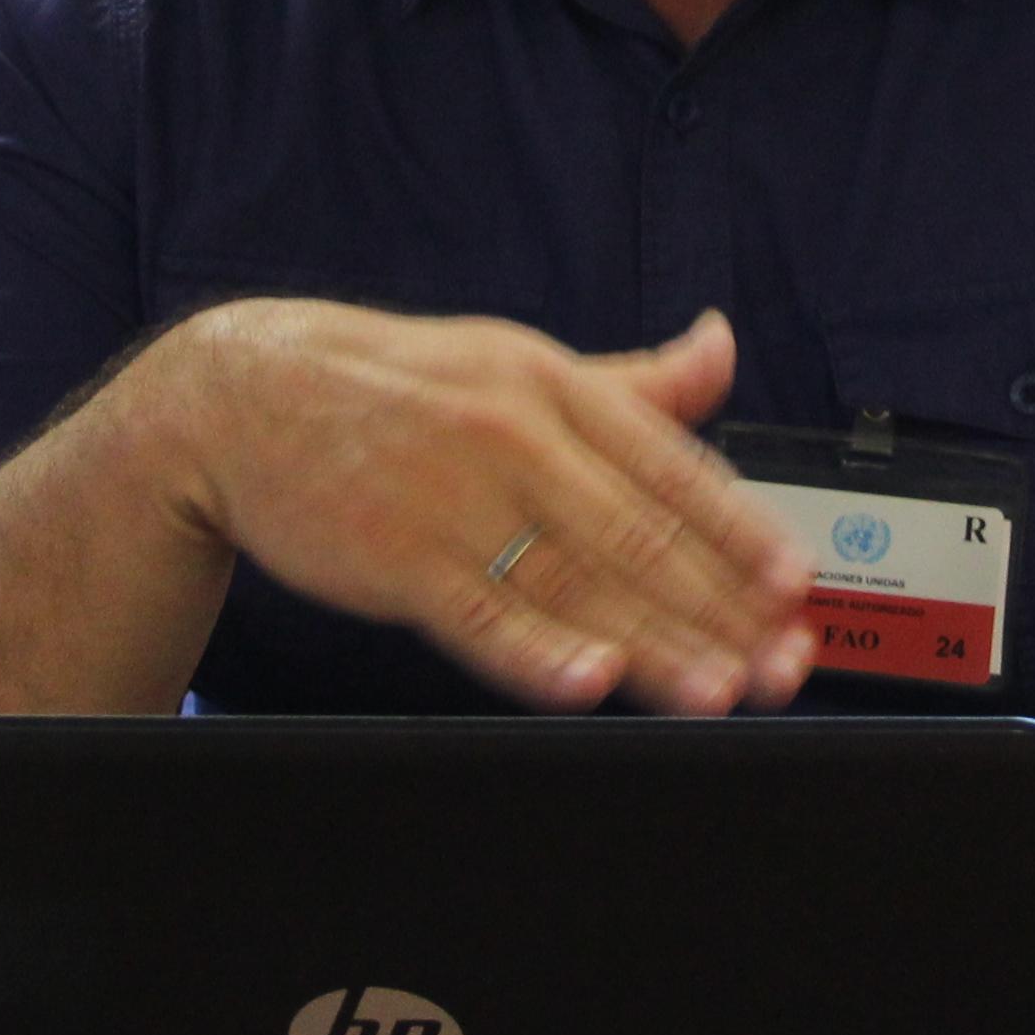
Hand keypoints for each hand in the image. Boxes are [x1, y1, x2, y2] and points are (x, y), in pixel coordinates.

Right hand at [143, 302, 814, 714]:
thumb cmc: (392, 388)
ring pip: (570, 583)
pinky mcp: (393, 557)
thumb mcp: (512, 360)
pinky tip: (590, 681)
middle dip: (717, 608)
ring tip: (716, 689)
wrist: (241, 399)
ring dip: (653, 643)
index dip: (739, 529)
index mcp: (551, 386)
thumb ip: (629, 381)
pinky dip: (535, 652)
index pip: (668, 465)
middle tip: (779, 663)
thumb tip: (720, 346)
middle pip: (633, 535)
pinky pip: (477, 614)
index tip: (794, 583)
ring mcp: (450, 498)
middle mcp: (510, 435)